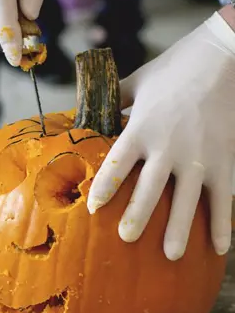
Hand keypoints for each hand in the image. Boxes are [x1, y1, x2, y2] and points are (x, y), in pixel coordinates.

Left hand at [87, 12, 234, 259]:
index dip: (104, 189)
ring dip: (179, 230)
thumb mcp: (139, 80)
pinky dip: (222, 224)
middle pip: (148, 190)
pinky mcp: (225, 161)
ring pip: (187, 202)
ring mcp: (200, 157)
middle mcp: (168, 148)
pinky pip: (224, 199)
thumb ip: (115, 99)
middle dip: (137, 216)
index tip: (93, 209)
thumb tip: (91, 110)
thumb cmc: (176, 67)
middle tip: (126, 238)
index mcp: (142, 128)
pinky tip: (220, 249)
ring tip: (171, 256)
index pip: (116, 165)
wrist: (225, 56)